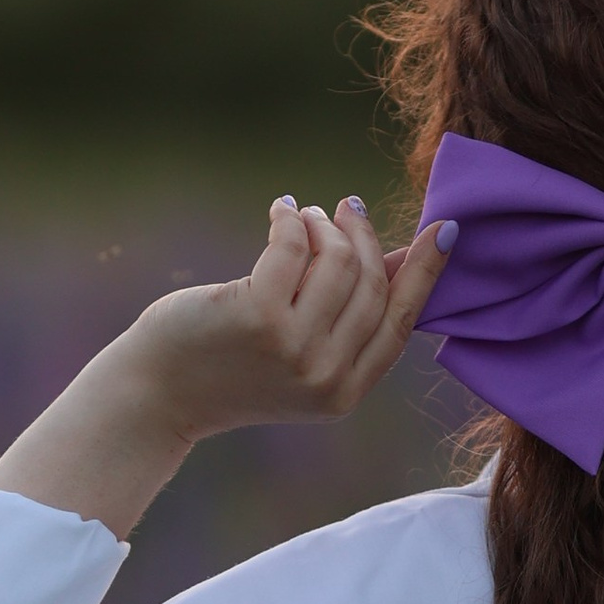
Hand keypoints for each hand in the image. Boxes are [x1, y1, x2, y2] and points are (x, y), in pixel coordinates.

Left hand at [0, 195, 454, 538]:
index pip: (401, 322)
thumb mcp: (301, 353)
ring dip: (322, 224)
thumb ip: (350, 318)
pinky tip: (279, 211)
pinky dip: (289, 218)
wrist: (159, 394)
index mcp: (344, 392)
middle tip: (345, 208)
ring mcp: (294, 349)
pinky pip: (292, 245)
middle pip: (371, 283)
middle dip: (361, 236)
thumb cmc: (229, 365)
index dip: (424, 273)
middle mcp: (326, 376)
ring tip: (303, 215)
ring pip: (338, 260)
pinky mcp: (259, 317)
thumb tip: (403, 261)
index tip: (444, 230)